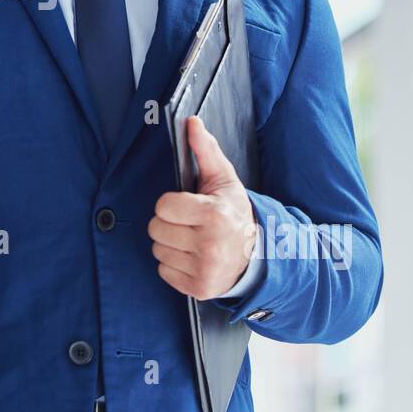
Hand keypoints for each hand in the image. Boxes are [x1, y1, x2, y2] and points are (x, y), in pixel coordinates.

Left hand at [149, 115, 257, 298]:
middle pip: (156, 229)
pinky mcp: (198, 288)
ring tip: (191, 240)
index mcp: (215, 215)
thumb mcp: (224, 180)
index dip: (171, 204)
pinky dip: (174, 265)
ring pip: (158, 250)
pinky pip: (163, 271)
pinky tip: (192, 257)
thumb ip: (205, 150)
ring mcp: (204, 269)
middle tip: (188, 223)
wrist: (256, 255)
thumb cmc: (234, 213)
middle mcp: (210, 245)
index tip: (187, 205)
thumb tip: (192, 123)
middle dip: (168, 223)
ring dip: (170, 244)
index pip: (163, 206)